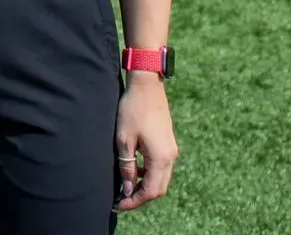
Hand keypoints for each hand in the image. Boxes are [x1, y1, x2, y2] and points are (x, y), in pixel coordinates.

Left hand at [116, 75, 176, 210]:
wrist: (147, 86)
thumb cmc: (132, 110)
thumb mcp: (124, 140)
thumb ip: (126, 166)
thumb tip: (127, 188)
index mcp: (160, 158)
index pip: (150, 191)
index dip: (134, 201)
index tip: (119, 204)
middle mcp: (170, 157)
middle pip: (159, 188)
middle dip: (140, 196)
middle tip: (122, 198)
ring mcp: (172, 150)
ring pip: (161, 178)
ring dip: (145, 185)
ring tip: (126, 185)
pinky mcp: (169, 143)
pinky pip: (162, 167)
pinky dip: (149, 174)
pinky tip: (135, 168)